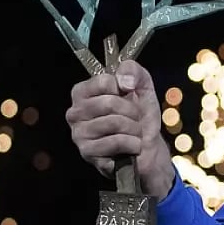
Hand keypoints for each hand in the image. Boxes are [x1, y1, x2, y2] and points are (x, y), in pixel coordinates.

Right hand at [65, 59, 174, 198]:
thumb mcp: (142, 87)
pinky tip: (132, 146)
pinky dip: (132, 144)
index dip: (124, 88)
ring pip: (114, 123)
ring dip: (134, 129)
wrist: (149, 147)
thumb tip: (124, 81)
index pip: (104, 81)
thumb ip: (133, 71)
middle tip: (135, 118)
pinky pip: (116, 142)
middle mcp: (74, 112)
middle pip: (109, 103)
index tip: (128, 95)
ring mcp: (78, 134)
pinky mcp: (87, 152)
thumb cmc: (141, 116)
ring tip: (134, 132)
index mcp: (82, 93)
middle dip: (132, 111)